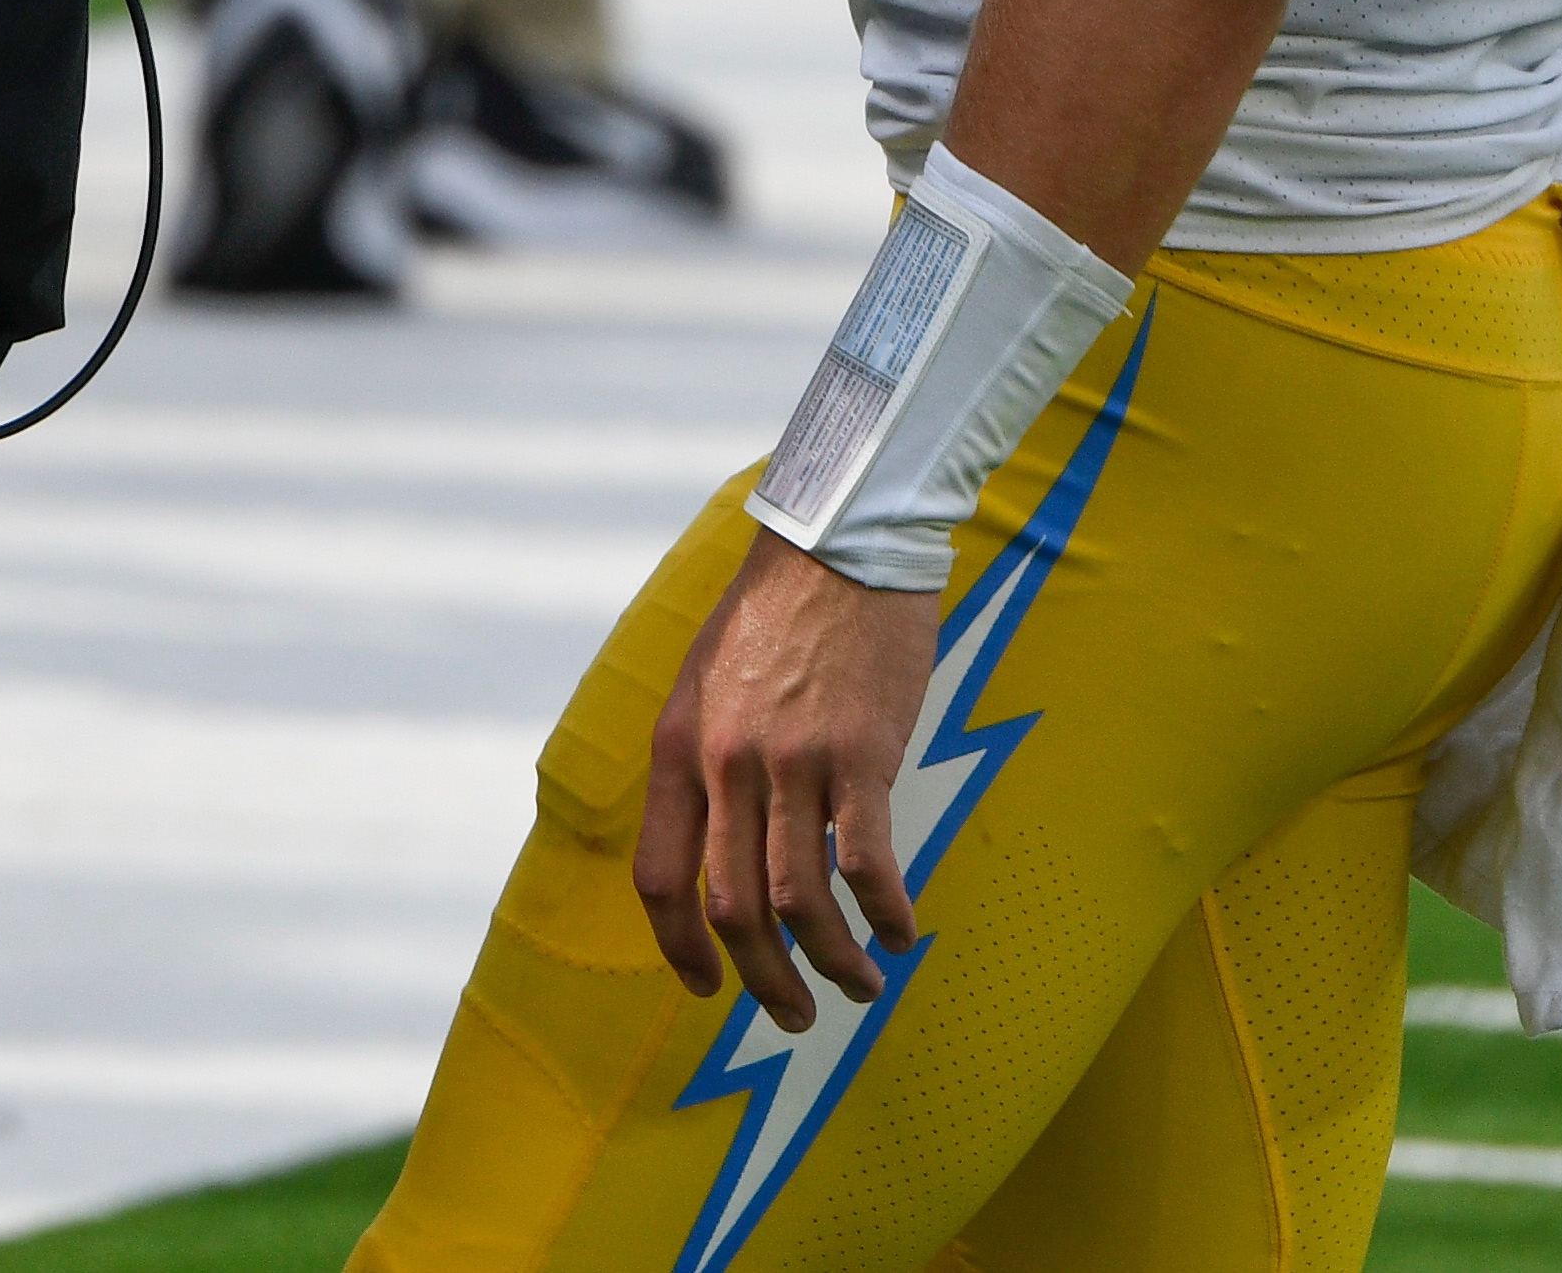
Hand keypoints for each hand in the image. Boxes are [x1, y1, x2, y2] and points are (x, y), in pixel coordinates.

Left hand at [634, 528, 944, 1029]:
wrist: (839, 545)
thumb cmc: (777, 612)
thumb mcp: (705, 681)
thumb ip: (703, 760)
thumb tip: (713, 844)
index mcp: (680, 746)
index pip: (660, 878)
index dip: (681, 950)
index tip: (710, 988)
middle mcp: (728, 763)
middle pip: (734, 908)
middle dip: (764, 981)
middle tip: (793, 1016)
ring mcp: (794, 762)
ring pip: (801, 902)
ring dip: (831, 963)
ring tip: (858, 986)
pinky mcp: (861, 755)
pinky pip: (868, 864)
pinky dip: (886, 914)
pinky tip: (902, 931)